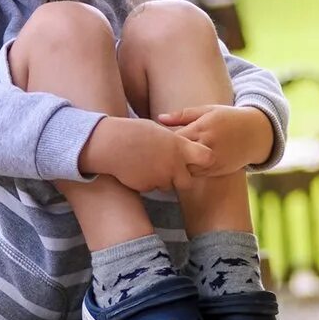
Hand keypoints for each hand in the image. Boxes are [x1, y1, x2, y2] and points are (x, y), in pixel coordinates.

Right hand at [79, 116, 214, 192]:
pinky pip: (151, 188)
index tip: (195, 160)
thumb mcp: (159, 131)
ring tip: (147, 166)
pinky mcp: (147, 187)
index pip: (207, 158)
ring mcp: (161, 177)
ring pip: (168, 186)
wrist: (111, 144)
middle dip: (181, 180)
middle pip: (188, 182)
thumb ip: (174, 142)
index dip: (203, 161)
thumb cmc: (134, 132)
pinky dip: (147, 182)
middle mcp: (174, 164)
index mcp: (180, 146)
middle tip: (170, 171)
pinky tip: (137, 170)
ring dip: (162, 180)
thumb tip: (182, 145)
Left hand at [155, 104, 273, 177]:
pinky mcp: (217, 171)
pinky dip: (186, 172)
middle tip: (156, 154)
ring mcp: (213, 160)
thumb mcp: (207, 111)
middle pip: (177, 156)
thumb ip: (182, 115)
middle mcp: (207, 145)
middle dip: (166, 155)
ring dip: (176, 166)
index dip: (162, 140)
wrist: (255, 134)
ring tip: (167, 161)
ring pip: (184, 169)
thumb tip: (159, 119)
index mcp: (202, 128)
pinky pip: (195, 175)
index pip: (173, 138)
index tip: (155, 139)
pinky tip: (182, 166)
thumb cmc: (227, 118)